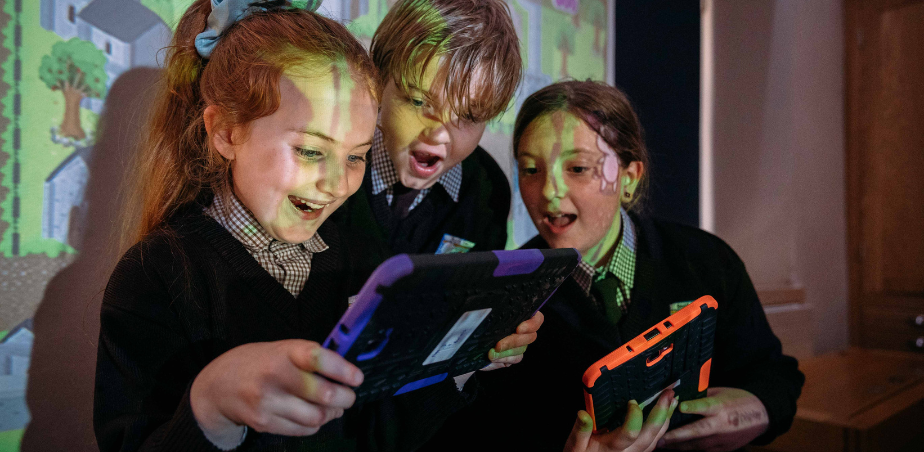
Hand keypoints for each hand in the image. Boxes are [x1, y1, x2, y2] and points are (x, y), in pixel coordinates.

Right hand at [190, 340, 363, 448]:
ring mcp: (268, 403)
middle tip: (349, 396)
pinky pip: (303, 430)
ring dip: (332, 413)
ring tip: (334, 407)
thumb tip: (345, 371)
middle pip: (323, 394)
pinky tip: (316, 416)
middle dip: (345, 397)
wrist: (217, 386)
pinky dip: (316, 424)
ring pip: (316, 417)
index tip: (357, 377)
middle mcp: (274, 377)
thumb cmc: (256, 363)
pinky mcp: (264, 423)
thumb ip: (309, 357)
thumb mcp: (280, 349)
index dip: (343, 370)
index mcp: (282, 352)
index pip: (318, 358)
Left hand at [480, 311, 543, 370]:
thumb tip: (490, 306)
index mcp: (521, 315)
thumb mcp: (485, 313)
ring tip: (491, 351)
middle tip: (498, 344)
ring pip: (522, 349)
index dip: (532, 324)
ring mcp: (520, 344)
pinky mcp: (513, 356)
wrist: (470, 342)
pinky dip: (503, 358)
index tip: (518, 328)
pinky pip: (515, 358)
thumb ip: (492, 309)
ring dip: (506, 351)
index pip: (537, 319)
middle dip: (514, 341)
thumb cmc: (478, 322)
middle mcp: (524, 330)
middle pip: (530, 336)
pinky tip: (492, 356)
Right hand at [565, 389, 677, 451]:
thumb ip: (580, 431)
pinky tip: (666, 415)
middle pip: (650, 435)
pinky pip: (655, 442)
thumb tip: (583, 414)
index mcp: (612, 448)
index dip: (634, 416)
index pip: (630, 433)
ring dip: (666, 419)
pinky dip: (662, 427)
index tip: (632, 401)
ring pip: (656, 439)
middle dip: (661, 413)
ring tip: (672, 400)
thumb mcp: (574, 446)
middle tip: (668, 393)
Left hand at [658, 387, 767, 450]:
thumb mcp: (720, 392)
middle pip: (696, 431)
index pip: (705, 406)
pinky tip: (677, 448)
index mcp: (721, 407)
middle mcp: (721, 425)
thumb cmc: (738, 400)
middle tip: (659, 438)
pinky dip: (690, 449)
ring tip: (661, 445)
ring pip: (697, 445)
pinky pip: (703, 450)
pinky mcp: (724, 449)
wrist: (761, 416)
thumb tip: (678, 396)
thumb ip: (700, 396)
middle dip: (676, 436)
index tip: (678, 406)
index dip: (691, 407)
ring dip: (678, 445)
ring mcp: (722, 440)